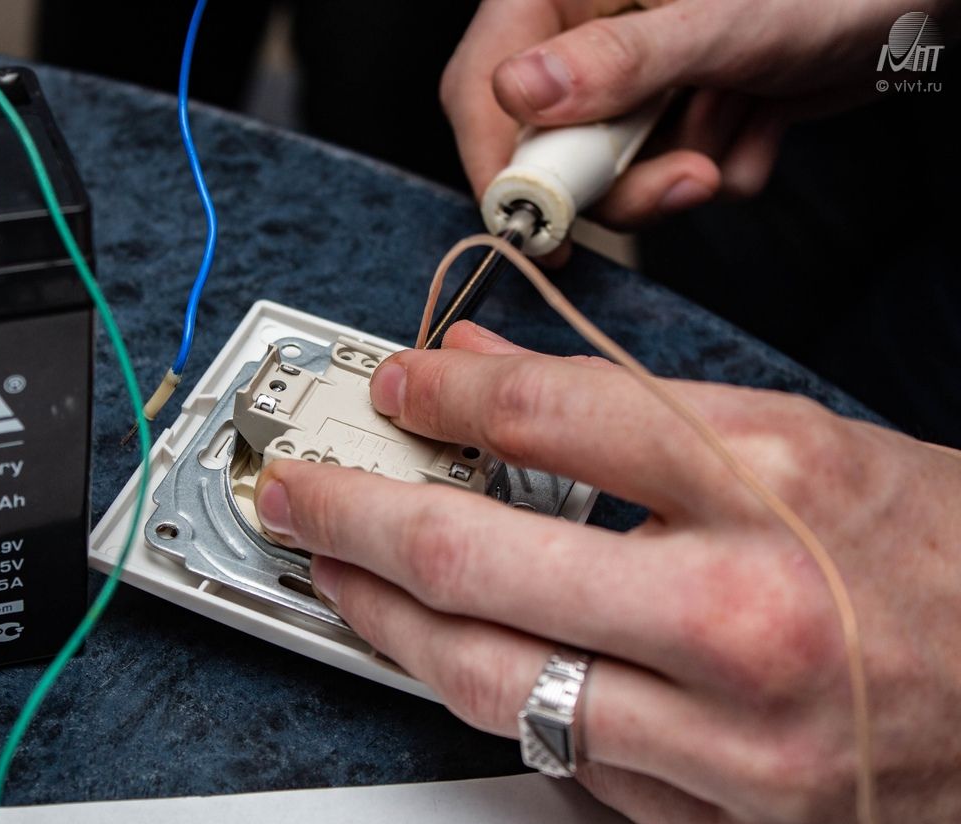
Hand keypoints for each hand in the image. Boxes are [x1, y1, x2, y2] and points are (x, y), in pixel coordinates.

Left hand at [253, 321, 960, 823]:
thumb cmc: (936, 562)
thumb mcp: (801, 444)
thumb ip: (629, 409)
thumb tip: (483, 375)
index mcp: (779, 489)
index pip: (555, 417)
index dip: (446, 395)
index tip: (396, 388)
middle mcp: (750, 620)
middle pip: (484, 559)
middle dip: (358, 516)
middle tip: (299, 492)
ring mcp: (735, 748)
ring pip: (494, 681)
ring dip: (387, 623)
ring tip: (340, 579)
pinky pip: (563, 762)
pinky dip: (492, 698)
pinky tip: (455, 655)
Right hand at [441, 0, 954, 224]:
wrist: (915, 4)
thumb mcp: (717, 20)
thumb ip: (619, 60)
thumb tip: (522, 93)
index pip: (484, 87)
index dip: (499, 165)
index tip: (533, 225)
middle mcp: (589, 38)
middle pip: (548, 149)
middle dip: (621, 179)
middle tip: (682, 179)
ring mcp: (633, 83)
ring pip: (612, 175)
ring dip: (681, 170)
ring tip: (739, 115)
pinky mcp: (676, 116)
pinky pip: (669, 175)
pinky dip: (719, 166)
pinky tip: (758, 115)